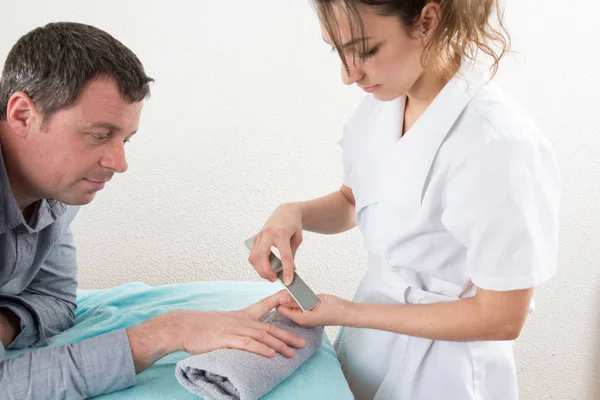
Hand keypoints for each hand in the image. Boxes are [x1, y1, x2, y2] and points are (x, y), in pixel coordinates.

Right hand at [127, 290, 305, 372]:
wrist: (184, 326)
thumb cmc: (203, 327)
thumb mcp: (225, 321)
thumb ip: (240, 326)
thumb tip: (252, 335)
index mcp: (242, 315)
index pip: (265, 304)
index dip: (281, 301)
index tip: (295, 300)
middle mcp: (242, 320)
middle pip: (270, 327)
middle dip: (288, 334)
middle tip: (302, 342)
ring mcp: (235, 329)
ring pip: (262, 336)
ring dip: (279, 345)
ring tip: (291, 352)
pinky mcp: (226, 339)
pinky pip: (247, 344)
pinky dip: (261, 349)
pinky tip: (271, 354)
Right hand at [248, 203, 303, 285]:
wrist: (285, 212)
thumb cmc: (293, 225)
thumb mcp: (297, 239)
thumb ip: (292, 255)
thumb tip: (289, 271)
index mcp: (281, 234)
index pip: (284, 256)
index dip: (286, 271)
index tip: (289, 282)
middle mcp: (268, 234)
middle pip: (262, 258)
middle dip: (266, 272)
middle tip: (275, 279)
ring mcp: (259, 236)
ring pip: (254, 258)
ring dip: (260, 270)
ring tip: (271, 275)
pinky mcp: (255, 239)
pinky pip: (252, 255)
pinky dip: (257, 264)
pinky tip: (265, 267)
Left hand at [276, 293, 351, 326]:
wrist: (346, 312)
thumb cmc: (334, 309)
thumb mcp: (314, 302)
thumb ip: (297, 301)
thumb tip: (282, 298)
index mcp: (300, 319)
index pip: (280, 308)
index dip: (280, 298)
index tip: (285, 289)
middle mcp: (300, 319)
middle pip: (284, 306)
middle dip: (285, 296)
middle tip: (292, 287)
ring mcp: (303, 316)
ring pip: (290, 304)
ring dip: (292, 296)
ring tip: (297, 289)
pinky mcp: (307, 311)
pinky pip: (298, 304)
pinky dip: (298, 297)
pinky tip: (302, 293)